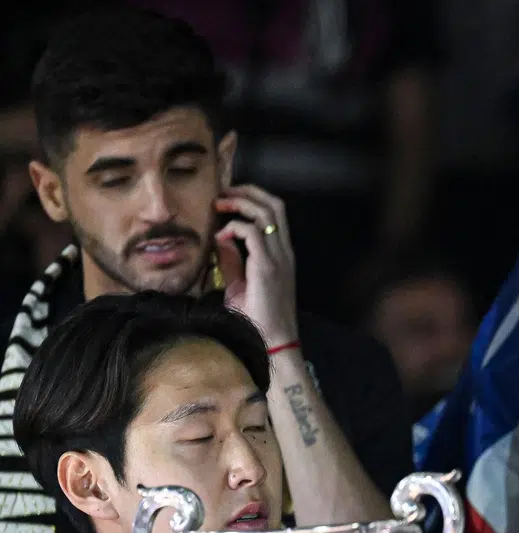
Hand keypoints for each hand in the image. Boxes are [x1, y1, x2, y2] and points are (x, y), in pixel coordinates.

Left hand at [214, 184, 298, 348]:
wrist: (271, 341)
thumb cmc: (256, 318)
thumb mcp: (239, 284)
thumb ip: (232, 260)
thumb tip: (220, 238)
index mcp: (281, 254)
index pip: (275, 213)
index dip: (252, 198)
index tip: (228, 199)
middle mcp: (284, 252)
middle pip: (275, 205)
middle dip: (247, 192)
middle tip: (223, 193)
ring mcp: (278, 258)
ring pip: (266, 213)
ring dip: (240, 203)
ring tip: (220, 205)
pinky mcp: (268, 267)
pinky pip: (254, 232)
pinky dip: (235, 227)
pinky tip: (221, 236)